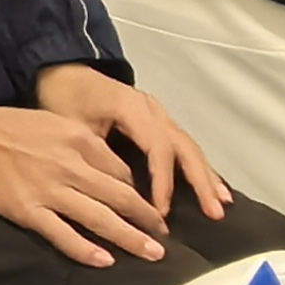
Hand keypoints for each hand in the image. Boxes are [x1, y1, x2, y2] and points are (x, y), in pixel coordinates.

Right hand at [0, 99, 169, 266]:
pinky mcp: (28, 210)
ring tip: (152, 254)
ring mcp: (49, 190)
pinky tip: (105, 261)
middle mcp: (70, 166)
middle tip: (166, 238)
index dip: (140, 193)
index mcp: (79, 140)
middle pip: (120, 197)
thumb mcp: (57, 123)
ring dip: (130, 238)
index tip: (152, 211)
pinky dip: (86, 250)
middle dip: (147, 219)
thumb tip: (118, 176)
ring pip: (99, 218)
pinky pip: (63, 235)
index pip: (121, 171)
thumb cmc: (14, 128)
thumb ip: (88, 146)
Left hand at [37, 63, 232, 224]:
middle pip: (183, 146)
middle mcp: (151, 109)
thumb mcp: (71, 126)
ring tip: (221, 205)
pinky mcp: (159, 121)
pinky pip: (183, 145)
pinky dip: (200, 167)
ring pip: (188, 146)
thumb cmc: (64, 100)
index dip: (162, 182)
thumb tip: (121, 195)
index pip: (157, 147)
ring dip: (206, 176)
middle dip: (200, 180)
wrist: (63, 71)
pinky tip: (215, 188)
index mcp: (131, 107)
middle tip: (214, 213)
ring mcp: (158, 114)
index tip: (160, 212)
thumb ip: (97, 156)